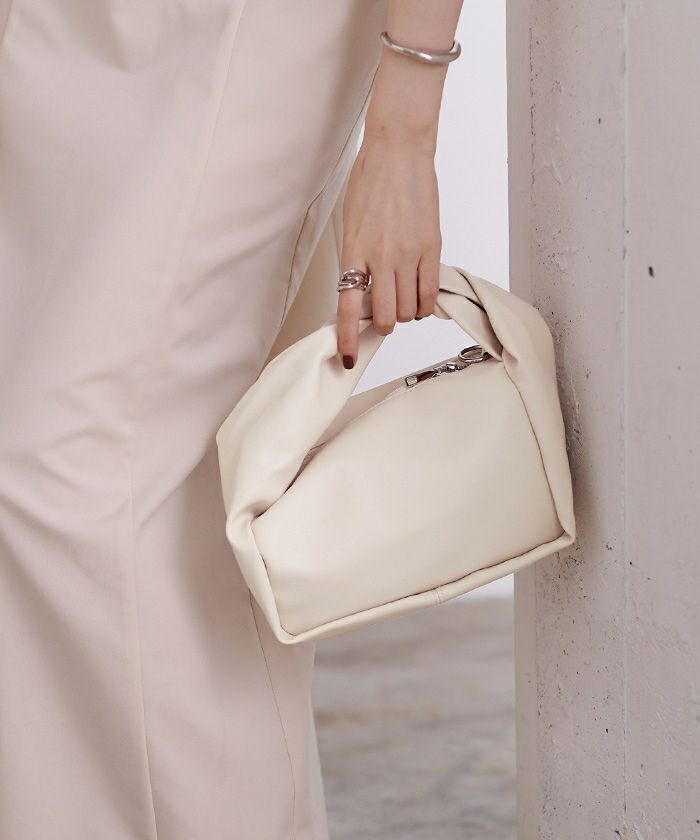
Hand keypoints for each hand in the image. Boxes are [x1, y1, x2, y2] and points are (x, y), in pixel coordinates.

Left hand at [336, 128, 441, 368]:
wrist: (399, 150)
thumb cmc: (369, 182)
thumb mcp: (350, 223)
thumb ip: (355, 259)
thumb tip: (360, 292)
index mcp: (354, 251)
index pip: (348, 309)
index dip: (347, 339)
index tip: (347, 359)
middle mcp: (381, 257)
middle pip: (382, 317)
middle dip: (380, 325)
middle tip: (380, 316)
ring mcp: (408, 254)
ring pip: (406, 310)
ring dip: (402, 314)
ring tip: (401, 300)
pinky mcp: (431, 247)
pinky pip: (429, 294)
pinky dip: (423, 306)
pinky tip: (419, 300)